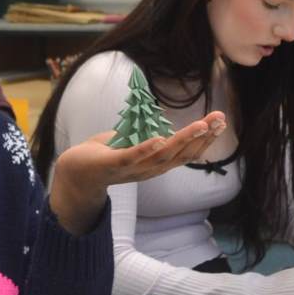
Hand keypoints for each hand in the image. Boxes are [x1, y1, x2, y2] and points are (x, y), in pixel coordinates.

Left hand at [48, 113, 227, 233]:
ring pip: (162, 155)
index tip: (220, 122)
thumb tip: (158, 125)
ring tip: (200, 125)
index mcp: (154, 164)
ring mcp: (131, 169)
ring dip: (183, 139)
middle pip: (181, 154)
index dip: (204, 139)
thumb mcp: (130, 144)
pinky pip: (131, 157)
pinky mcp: (112, 165)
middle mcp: (148, 170)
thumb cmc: (103, 157)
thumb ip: (145, 137)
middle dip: (202, 137)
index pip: (186, 153)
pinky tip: (159, 138)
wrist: (73, 174)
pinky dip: (146, 149)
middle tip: (219, 120)